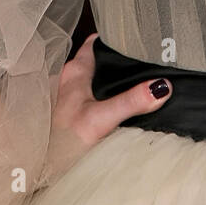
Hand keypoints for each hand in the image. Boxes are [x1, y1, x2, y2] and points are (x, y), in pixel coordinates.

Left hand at [52, 32, 173, 150]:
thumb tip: (161, 87)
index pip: (98, 42)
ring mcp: (76, 96)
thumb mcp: (101, 118)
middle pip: (103, 60)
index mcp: (76, 71)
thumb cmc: (63, 140)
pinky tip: (130, 105)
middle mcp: (74, 79)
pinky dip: (116, 96)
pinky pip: (101, 97)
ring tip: (147, 78)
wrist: (44, 168)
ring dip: (120, 79)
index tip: (140, 36)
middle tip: (151, 58)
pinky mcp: (79, 113)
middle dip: (124, 59)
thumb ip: (131, 101)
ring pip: (102, 79)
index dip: (117, 37)